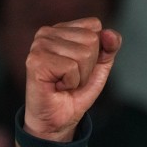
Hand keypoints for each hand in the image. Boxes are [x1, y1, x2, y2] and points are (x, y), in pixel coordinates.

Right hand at [23, 18, 121, 141]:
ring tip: (64, 83)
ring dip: (80, 77)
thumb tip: (111, 33)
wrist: (58, 121)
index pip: (94, 26)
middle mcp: (47, 32)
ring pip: (83, 54)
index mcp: (61, 29)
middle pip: (91, 40)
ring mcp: (39, 45)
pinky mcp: (36, 60)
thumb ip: (109, 48)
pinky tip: (57, 87)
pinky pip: (71, 67)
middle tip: (72, 79)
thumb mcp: (98, 69)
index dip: (96, 52)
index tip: (80, 67)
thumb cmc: (75, 93)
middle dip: (88, 67)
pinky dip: (71, 83)